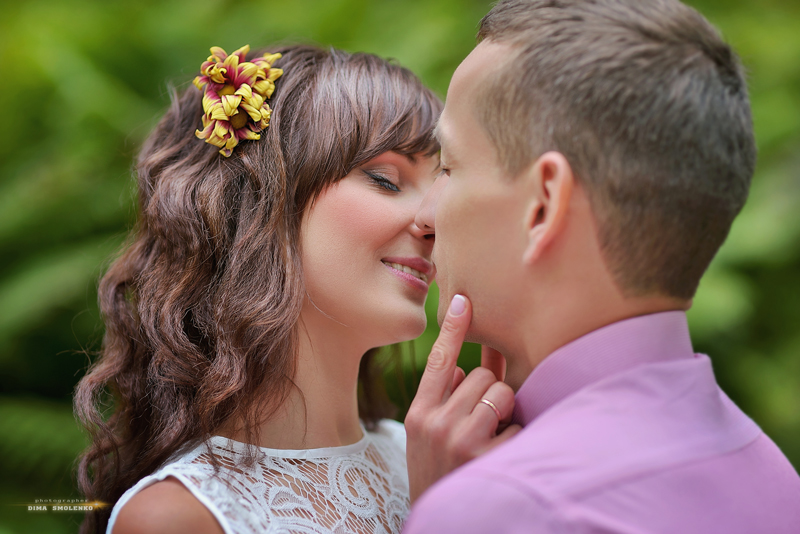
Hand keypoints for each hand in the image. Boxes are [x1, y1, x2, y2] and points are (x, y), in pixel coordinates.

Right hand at [405, 294, 521, 502]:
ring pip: (500, 392)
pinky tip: (500, 456)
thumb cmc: (439, 471)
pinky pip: (516, 424)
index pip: (439, 362)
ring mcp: (460, 440)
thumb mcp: (431, 436)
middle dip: (489, 392)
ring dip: (504, 410)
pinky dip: (515, 437)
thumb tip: (467, 367)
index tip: (464, 299)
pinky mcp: (485, 457)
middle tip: (482, 420)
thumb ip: (450, 399)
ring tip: (491, 436)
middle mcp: (435, 423)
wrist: (440, 523)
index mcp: (419, 414)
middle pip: (480, 375)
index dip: (453, 329)